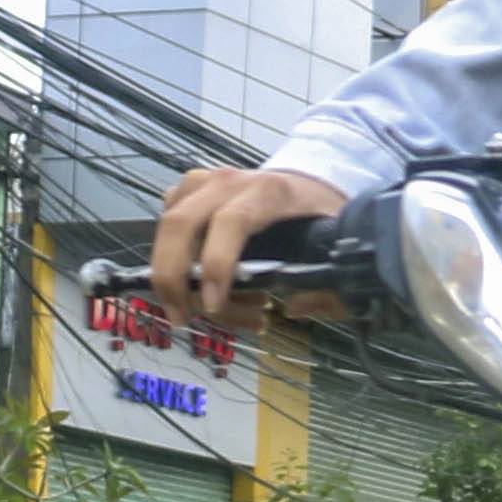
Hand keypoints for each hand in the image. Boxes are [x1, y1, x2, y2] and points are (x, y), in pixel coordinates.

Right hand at [153, 164, 358, 329]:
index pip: (231, 222)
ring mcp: (203, 183)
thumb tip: (294, 308)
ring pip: (167, 229)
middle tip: (183, 319)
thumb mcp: (335, 245)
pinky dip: (176, 263)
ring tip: (213, 312)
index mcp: (269, 191)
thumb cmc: (318, 215)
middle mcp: (229, 182)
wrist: (307, 183)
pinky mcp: (187, 191)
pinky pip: (166, 229)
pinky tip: (206, 287)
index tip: (213, 305)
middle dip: (173, 278)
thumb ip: (326, 283)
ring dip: (175, 277)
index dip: (216, 264)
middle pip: (180, 224)